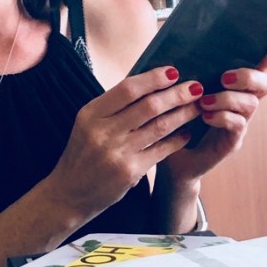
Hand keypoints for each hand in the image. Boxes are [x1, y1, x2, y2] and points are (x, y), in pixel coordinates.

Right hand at [50, 65, 204, 221]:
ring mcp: (117, 153)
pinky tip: (187, 133)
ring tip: (197, 107)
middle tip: (196, 87)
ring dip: (183, 114)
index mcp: (91, 113)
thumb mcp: (87, 124)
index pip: (127, 89)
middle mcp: (103, 132)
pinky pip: (162, 150)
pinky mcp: (130, 172)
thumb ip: (112, 106)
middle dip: (177, 94)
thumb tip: (148, 83)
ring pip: (160, 127)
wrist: (69, 193)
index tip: (173, 72)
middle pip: (148, 106)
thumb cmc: (82, 154)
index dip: (153, 78)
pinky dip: (178, 139)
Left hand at [167, 41, 266, 178]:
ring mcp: (240, 123)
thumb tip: (182, 47)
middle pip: (264, 85)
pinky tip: (206, 116)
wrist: (172, 156)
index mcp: (233, 87)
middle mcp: (242, 104)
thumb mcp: (183, 92)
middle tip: (225, 78)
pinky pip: (237, 125)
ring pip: (250, 104)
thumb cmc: (177, 117)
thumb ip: (191, 73)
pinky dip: (222, 117)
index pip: (257, 68)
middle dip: (249, 77)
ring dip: (228, 98)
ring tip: (204, 101)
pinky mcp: (232, 141)